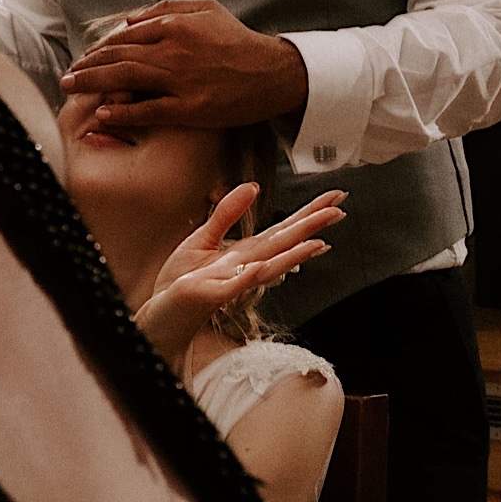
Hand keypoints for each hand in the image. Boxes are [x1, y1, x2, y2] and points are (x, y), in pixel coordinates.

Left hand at [60, 0, 309, 130]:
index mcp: (175, 24)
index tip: (84, 59)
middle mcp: (174, 50)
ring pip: (126, 80)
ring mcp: (181, 80)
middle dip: (87, 67)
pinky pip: (149, 110)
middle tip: (67, 77)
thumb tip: (129, 19)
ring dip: (93, 84)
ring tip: (72, 89)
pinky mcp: (190, 108)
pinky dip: (123, 112)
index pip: (125, 36)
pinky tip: (103, 113)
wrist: (273, 73)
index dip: (100, 48)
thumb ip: (166, 9)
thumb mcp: (206, 10)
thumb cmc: (238, 41)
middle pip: (118, 57)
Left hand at [131, 186, 346, 362]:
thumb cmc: (181, 283)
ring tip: (319, 242)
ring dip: (294, 254)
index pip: (283, 229)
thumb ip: (226, 213)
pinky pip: (235, 284)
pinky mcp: (213, 294)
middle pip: (284, 242)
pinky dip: (251, 276)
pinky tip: (264, 267)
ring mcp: (233, 281)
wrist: (161, 314)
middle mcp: (246, 266)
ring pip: (269, 265)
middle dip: (311, 227)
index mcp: (246, 252)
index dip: (308, 212)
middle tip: (339, 211)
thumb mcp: (203, 238)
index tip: (333, 198)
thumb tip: (252, 187)